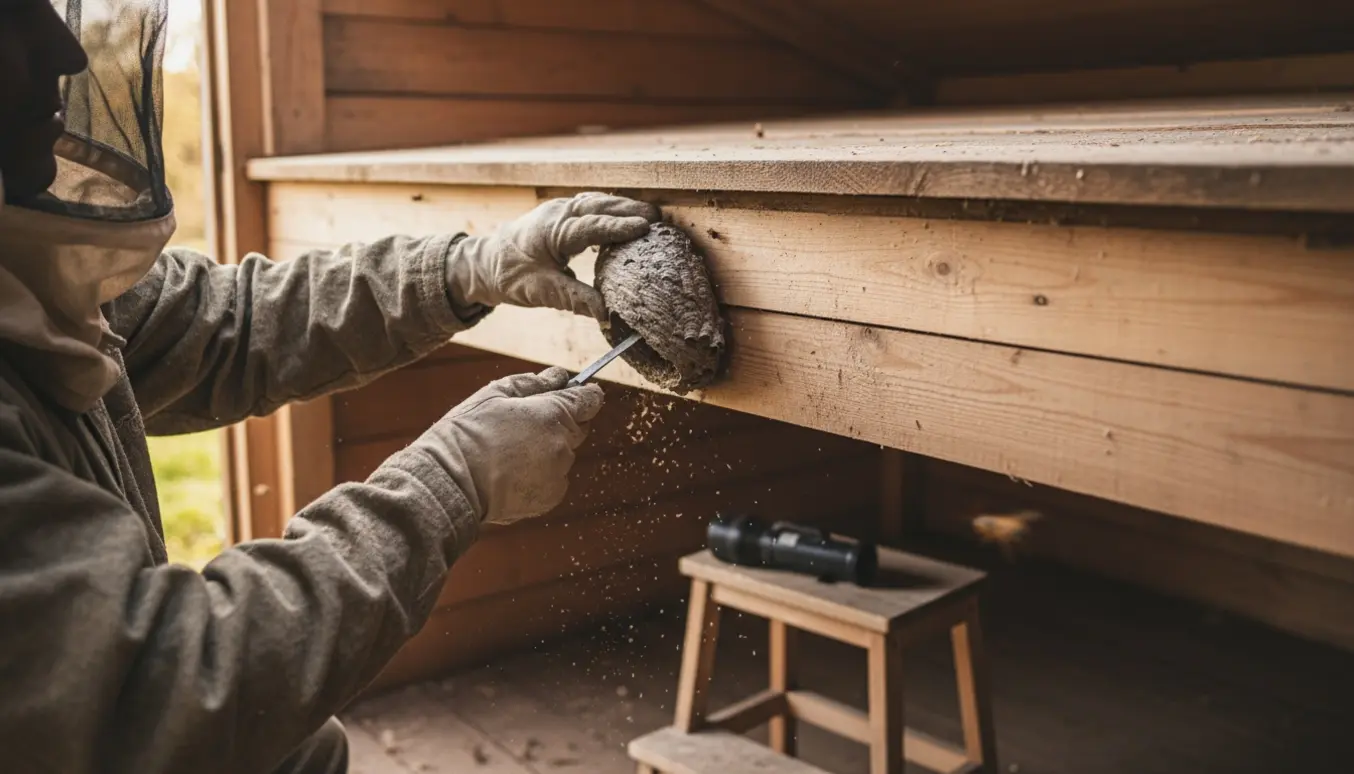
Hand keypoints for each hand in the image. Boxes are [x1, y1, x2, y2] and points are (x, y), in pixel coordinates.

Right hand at [411, 367, 603, 525]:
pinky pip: (554, 480)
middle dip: (559, 423)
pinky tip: (511, 474)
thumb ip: (532, 383)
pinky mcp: (551, 498)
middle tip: (523, 425)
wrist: (451, 484)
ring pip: (563, 455)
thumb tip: (558, 376)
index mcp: (552, 414)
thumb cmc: (467, 434)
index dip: (585, 395)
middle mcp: (563, 444)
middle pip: (577, 428)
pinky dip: (540, 475)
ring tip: (508, 453)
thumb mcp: (493, 395)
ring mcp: (559, 473)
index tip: (579, 393)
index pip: (589, 400)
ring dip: (547, 451)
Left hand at [447, 192, 660, 320]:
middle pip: (599, 206)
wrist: (484, 263)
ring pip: (596, 202)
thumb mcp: (543, 292)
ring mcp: (559, 209)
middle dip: (629, 209)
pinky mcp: (560, 214)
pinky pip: (589, 206)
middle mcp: (558, 213)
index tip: (646, 228)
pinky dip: (609, 209)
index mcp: (553, 230)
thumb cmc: (510, 276)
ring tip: (649, 215)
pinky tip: (624, 217)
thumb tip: (607, 315)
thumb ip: (577, 300)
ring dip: (622, 206)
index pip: (593, 226)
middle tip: (658, 218)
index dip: (620, 227)